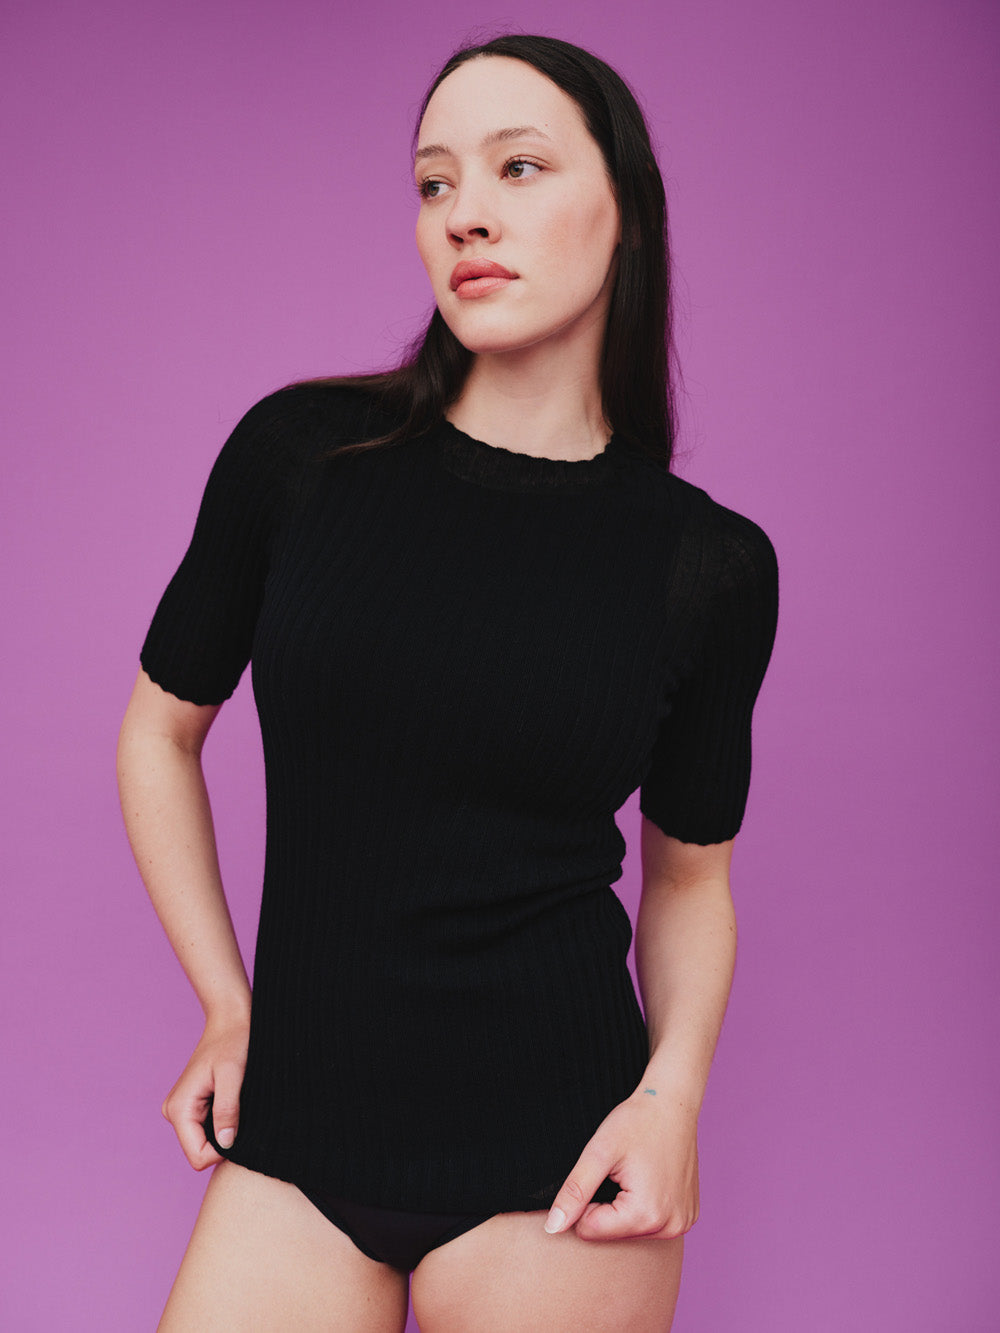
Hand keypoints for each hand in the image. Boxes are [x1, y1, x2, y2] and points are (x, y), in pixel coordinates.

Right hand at [161, 1013, 249, 1169]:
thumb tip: (226, 1144)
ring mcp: (181, 1109)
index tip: (242, 1126)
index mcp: (179, 1109)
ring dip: (225, 1129)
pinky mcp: (192, 1105)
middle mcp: (174, 1112)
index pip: (198, 1157)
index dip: (224, 1150)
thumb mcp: (233, 1076)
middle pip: (200, 1152)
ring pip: (205, 1142)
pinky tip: (234, 1100)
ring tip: (238, 1101)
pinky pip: (207, 1129)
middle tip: (243, 1111)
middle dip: (224, 1140)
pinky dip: (223, 1121)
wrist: (230, 1018)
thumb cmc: (234, 1041)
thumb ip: (227, 1110)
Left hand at [544, 1087, 699, 1240]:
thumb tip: (553, 1227)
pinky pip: (652, 1224)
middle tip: (621, 1170)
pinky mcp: (687, 1216)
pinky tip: (652, 1178)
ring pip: (630, 1231)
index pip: (590, 1229)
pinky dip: (644, 1205)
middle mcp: (669, 1227)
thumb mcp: (599, 1152)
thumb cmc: (637, 1122)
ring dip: (625, 1206)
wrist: (672, 1103)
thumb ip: (575, 1191)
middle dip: (607, 1205)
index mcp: (646, 1215)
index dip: (586, 1200)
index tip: (602, 1173)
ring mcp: (682, 1223)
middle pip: (612, 1234)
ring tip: (637, 1172)